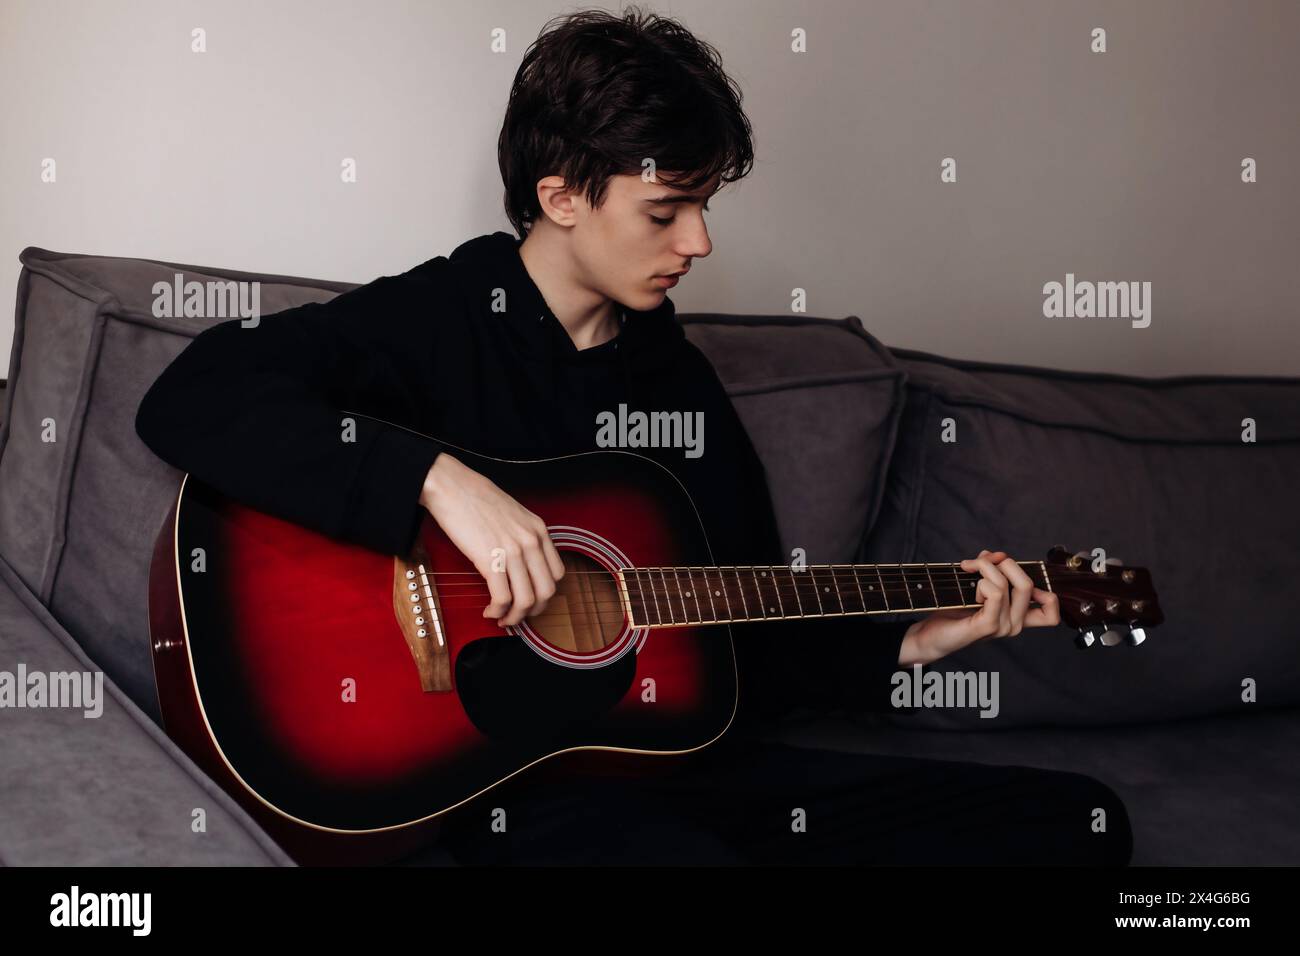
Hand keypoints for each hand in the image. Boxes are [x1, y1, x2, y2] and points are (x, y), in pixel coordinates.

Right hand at [418, 453, 565, 626]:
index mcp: (538, 529)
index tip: (531, 600)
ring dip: (515, 617)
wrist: (451, 486)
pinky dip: (498, 611)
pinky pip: (503, 598)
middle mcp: (531, 541)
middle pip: (546, 591)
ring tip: (502, 619)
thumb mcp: (513, 514)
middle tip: (518, 615)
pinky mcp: (491, 560)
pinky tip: (489, 610)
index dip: (545, 594)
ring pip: (526, 600)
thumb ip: (522, 536)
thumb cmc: (475, 498)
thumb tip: (520, 564)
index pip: (557, 573)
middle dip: (533, 611)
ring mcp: (512, 551)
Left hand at [896, 550, 1059, 665]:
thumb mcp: (977, 584)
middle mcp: (1014, 625)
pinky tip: (970, 588)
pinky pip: (995, 592)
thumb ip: (993, 569)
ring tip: (969, 573)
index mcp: (1017, 618)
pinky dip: (982, 581)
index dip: (1045, 590)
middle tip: (981, 562)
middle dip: (1004, 562)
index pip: (1051, 610)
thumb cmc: (952, 610)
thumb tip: (998, 555)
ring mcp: (1002, 627)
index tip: (1014, 576)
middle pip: (1026, 583)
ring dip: (985, 568)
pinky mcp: (987, 626)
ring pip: (1006, 583)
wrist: (929, 635)